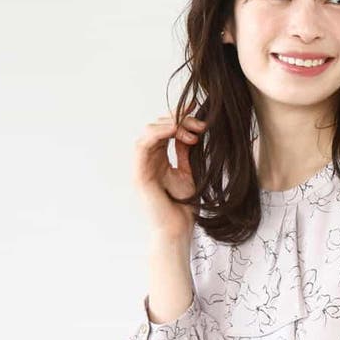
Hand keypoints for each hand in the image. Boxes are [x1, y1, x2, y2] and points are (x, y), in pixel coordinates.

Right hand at [132, 111, 207, 240]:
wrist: (177, 229)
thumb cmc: (182, 207)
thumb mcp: (188, 173)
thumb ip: (185, 153)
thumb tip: (191, 132)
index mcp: (158, 158)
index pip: (165, 130)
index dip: (179, 117)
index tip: (197, 110)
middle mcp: (147, 159)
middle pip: (158, 127)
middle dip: (179, 120)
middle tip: (200, 124)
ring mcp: (141, 166)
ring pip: (149, 132)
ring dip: (171, 125)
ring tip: (191, 128)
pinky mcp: (139, 173)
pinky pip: (143, 145)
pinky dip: (158, 133)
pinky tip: (175, 129)